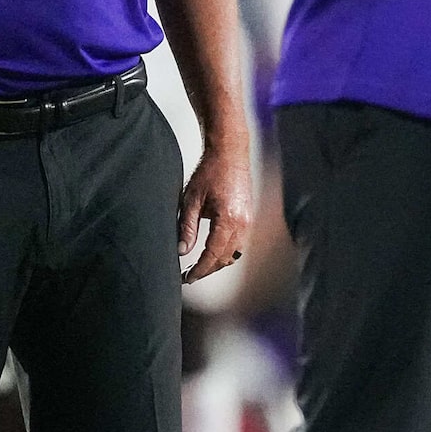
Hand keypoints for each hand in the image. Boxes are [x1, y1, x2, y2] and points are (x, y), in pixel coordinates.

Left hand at [179, 140, 253, 283]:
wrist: (230, 153)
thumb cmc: (210, 172)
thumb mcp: (190, 201)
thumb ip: (186, 228)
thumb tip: (182, 251)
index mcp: (228, 220)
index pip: (213, 255)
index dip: (199, 269)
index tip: (187, 278)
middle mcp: (242, 223)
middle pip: (226, 258)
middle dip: (208, 269)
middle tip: (190, 275)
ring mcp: (248, 220)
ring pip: (235, 252)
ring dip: (218, 262)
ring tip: (200, 266)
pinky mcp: (248, 217)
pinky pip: (239, 242)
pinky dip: (227, 251)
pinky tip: (214, 251)